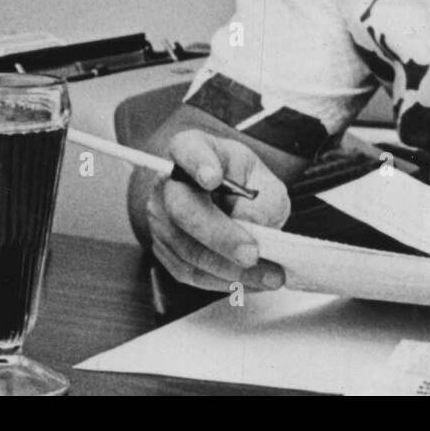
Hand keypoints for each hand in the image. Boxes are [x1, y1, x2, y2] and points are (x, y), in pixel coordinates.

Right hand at [144, 129, 290, 292]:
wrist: (223, 199)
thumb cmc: (241, 183)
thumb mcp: (263, 179)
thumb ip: (265, 199)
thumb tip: (256, 227)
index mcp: (192, 149)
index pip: (187, 150)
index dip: (198, 163)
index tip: (213, 177)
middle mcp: (168, 183)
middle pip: (183, 209)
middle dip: (220, 237)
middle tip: (253, 254)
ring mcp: (161, 218)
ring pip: (187, 249)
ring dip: (230, 269)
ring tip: (268, 276)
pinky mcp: (164, 250)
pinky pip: (190, 272)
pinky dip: (223, 281)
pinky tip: (250, 282)